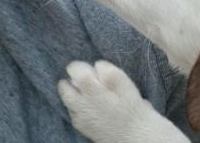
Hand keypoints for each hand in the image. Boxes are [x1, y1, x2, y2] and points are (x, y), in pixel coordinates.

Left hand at [58, 60, 190, 142]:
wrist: (135, 135)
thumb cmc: (131, 106)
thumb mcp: (123, 81)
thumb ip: (106, 69)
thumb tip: (95, 65)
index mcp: (89, 88)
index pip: (73, 69)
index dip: (80, 66)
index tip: (90, 69)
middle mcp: (78, 103)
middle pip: (63, 86)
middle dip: (72, 80)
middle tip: (87, 81)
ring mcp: (78, 117)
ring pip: (67, 99)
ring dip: (74, 94)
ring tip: (91, 95)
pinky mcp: (81, 127)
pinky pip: (73, 112)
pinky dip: (78, 107)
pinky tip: (92, 108)